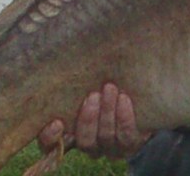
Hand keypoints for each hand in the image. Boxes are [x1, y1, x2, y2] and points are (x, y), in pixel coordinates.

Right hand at [37, 83, 151, 159]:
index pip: (49, 145)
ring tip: (110, 89)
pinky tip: (124, 98)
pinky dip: (124, 118)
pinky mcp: (130, 145)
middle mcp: (89, 143)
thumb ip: (73, 76)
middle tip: (93, 95)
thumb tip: (54, 42)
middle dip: (88, 119)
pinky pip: (127, 137)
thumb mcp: (86, 80)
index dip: (49, 139)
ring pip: (105, 138)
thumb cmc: (103, 82)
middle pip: (84, 141)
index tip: (57, 122)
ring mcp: (110, 147)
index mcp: (69, 132)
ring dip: (107, 113)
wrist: (140, 95)